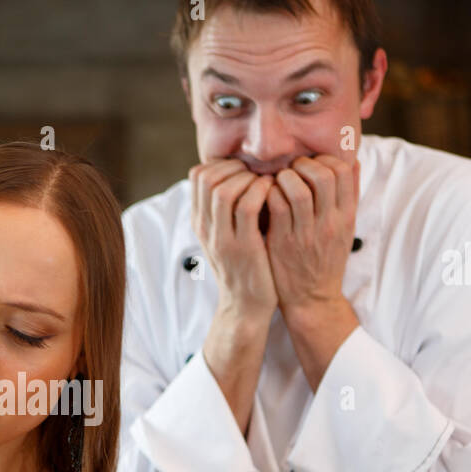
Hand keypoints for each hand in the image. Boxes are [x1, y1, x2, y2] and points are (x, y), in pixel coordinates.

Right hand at [188, 158, 278, 318]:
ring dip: (249, 178)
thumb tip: (242, 175)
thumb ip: (227, 209)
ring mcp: (221, 238)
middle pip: (206, 178)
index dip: (223, 164)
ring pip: (223, 190)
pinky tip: (273, 193)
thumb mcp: (228, 236)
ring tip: (265, 183)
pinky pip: (246, 207)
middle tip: (257, 174)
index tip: (245, 170)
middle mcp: (205, 228)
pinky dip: (260, 192)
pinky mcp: (242, 248)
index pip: (197, 176)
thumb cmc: (245, 267)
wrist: (246, 307)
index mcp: (200, 222)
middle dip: (235, 167)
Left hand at [263, 153, 358, 312]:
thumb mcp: (346, 228)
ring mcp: (305, 234)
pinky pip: (276, 207)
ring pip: (298, 191)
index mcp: (346, 217)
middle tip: (293, 168)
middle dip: (304, 163)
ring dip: (285, 177)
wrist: (312, 298)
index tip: (312, 163)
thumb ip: (349, 195)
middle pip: (324, 176)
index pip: (343, 172)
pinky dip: (270, 193)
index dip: (325, 158)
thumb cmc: (326, 259)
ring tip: (279, 180)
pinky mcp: (282, 243)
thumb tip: (352, 159)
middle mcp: (329, 224)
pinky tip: (267, 195)